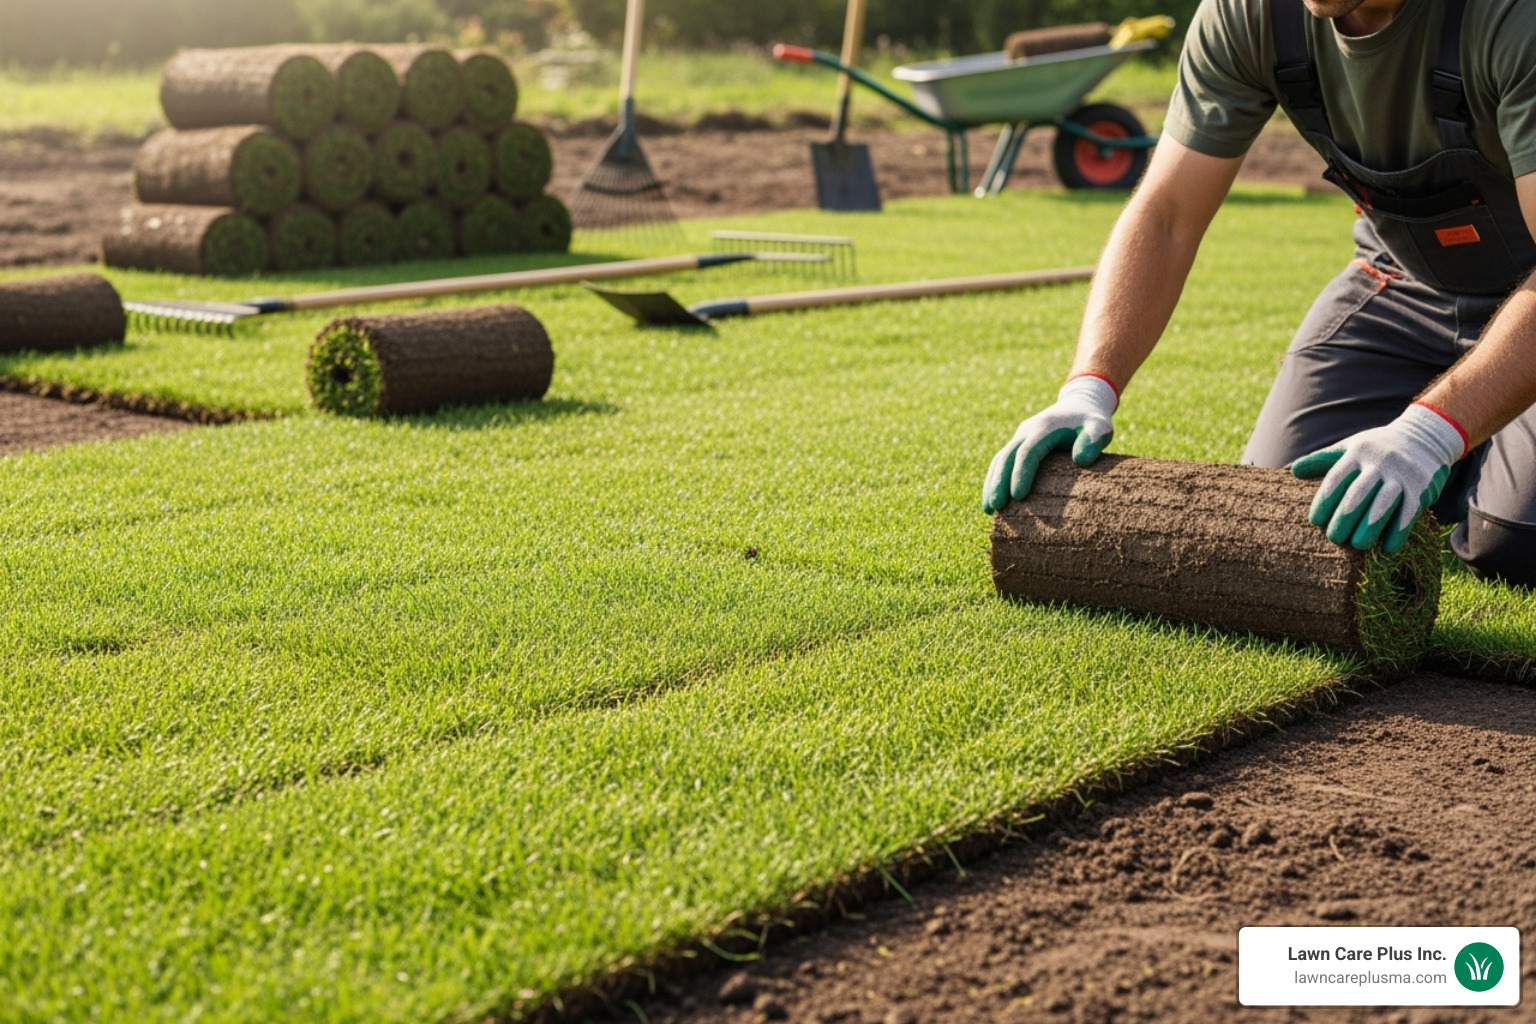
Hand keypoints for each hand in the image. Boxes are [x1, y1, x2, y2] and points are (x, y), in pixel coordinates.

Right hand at [982, 374, 1117, 512]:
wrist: (1080, 404)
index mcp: (1044, 428)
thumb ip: (1093, 440)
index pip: (1027, 452)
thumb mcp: (1099, 427)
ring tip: (988, 509)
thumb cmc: (1091, 421)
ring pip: (999, 460)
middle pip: (1006, 457)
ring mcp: (1020, 437)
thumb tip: (1081, 460)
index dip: (1021, 474)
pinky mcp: (1018, 444)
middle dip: (998, 482)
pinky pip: (1002, 461)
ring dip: (992, 483)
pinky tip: (993, 498)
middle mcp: (1026, 431)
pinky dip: (995, 479)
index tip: (1019, 497)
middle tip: (995, 507)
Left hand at [1291, 402, 1467, 553]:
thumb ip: (1322, 460)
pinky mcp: (1421, 489)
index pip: (1336, 479)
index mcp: (1357, 454)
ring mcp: (1402, 476)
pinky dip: (1398, 532)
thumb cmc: (1378, 448)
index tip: (1315, 521)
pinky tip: (1387, 549)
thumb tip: (1292, 471)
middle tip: (1334, 538)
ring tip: (1358, 545)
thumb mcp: (1350, 447)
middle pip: (1358, 493)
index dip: (1325, 501)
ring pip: (1383, 504)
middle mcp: (1379, 463)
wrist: (1426, 437)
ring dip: (1370, 527)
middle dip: (1344, 518)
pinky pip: (1409, 513)